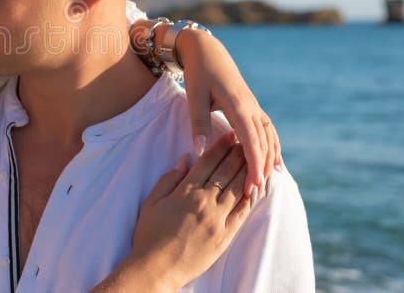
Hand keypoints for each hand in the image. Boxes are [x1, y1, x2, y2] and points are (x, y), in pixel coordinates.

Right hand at [91, 133, 251, 291]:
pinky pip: (242, 213)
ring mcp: (218, 220)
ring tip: (255, 158)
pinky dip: (250, 198)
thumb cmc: (149, 234)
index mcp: (186, 192)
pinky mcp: (225, 236)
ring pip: (238, 189)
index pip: (208, 162)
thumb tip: (186, 158)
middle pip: (227, 172)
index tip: (229, 134)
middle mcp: (205, 203)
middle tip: (246, 140)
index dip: (220, 146)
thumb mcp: (152, 201)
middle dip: (237, 153)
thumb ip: (170, 178)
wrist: (157, 268)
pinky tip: (254, 187)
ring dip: (247, 171)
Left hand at [130, 20, 280, 198]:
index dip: (254, 165)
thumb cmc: (198, 73)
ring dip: (270, 158)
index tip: (253, 185)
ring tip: (269, 181)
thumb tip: (199, 151)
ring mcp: (254, 106)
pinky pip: (267, 129)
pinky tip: (274, 160)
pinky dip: (272, 145)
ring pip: (269, 136)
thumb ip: (198, 124)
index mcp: (238, 106)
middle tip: (257, 192)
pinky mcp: (252, 106)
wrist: (207, 50)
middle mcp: (251, 107)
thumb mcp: (194, 97)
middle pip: (263, 142)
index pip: (250, 142)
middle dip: (262, 167)